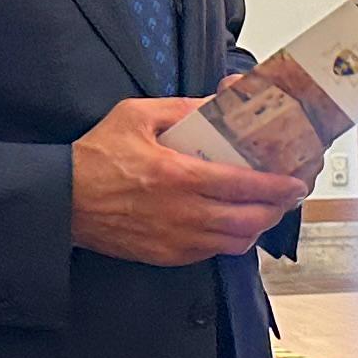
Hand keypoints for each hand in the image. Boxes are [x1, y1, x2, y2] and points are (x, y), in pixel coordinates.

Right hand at [71, 98, 311, 265]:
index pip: (246, 185)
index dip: (278, 186)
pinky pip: (212, 253)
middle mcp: (184, 213)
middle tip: (287, 195)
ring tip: (265, 210)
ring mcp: (177, 239)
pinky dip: (231, 241)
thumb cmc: (96, 157)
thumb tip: (219, 102)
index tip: (296, 181)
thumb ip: (183, 108)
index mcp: (181, 176)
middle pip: (250, 219)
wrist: (61, 200)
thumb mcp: (137, 116)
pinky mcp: (167, 255)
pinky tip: (233, 225)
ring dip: (257, 227)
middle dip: (277, 208)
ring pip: (236, 242)